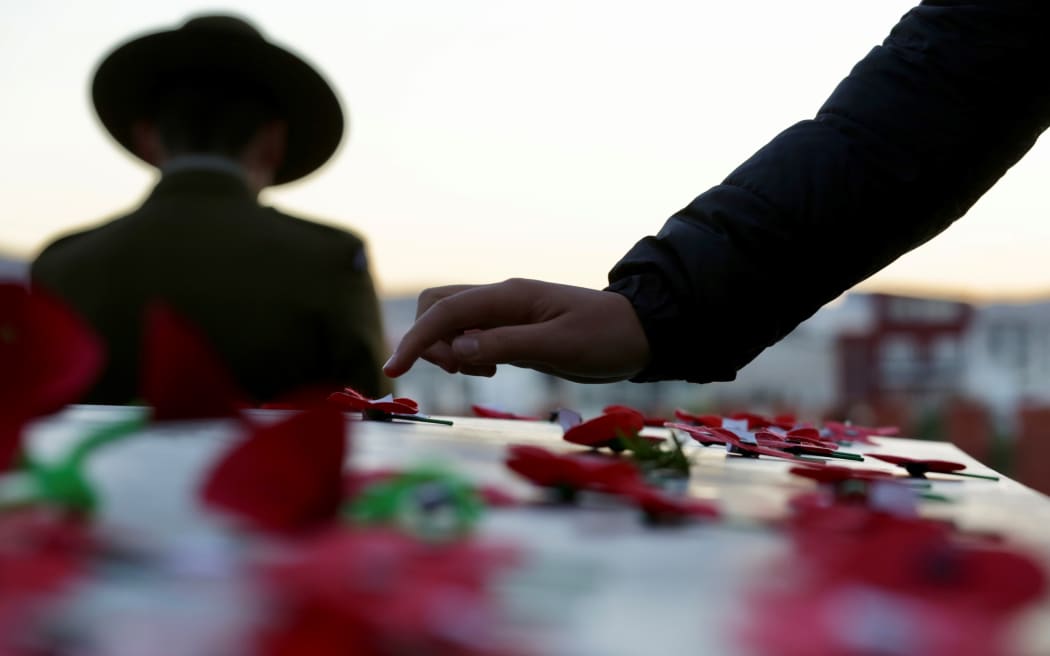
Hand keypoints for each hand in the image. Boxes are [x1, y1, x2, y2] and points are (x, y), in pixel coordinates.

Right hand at [383, 278, 649, 382]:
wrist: (639, 334)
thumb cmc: (606, 338)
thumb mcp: (561, 346)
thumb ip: (507, 345)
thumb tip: (456, 349)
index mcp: (509, 296)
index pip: (445, 312)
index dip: (415, 340)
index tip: (394, 371)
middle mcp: (500, 299)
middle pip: (437, 306)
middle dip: (430, 340)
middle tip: (460, 371)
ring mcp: (504, 313)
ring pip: (450, 320)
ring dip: (447, 348)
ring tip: (480, 372)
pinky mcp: (510, 330)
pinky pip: (469, 334)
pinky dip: (464, 352)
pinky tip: (488, 369)